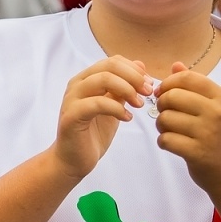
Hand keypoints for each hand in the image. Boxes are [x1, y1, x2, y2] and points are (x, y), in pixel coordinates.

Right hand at [53, 56, 149, 180]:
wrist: (73, 159)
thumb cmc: (93, 133)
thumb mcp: (114, 106)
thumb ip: (123, 87)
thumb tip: (140, 65)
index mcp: (86, 80)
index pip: (113, 61)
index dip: (135, 70)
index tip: (149, 85)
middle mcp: (76, 85)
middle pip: (109, 66)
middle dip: (134, 78)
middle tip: (148, 93)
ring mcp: (72, 99)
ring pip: (103, 80)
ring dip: (128, 90)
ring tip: (139, 105)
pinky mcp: (71, 116)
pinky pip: (97, 103)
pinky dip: (117, 109)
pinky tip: (127, 118)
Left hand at [153, 62, 220, 200]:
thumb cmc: (216, 135)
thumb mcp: (212, 107)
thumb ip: (195, 86)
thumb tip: (176, 65)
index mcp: (220, 98)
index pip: (188, 78)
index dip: (169, 83)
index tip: (163, 93)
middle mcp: (217, 112)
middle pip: (172, 97)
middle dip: (162, 105)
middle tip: (166, 114)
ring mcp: (207, 132)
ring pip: (165, 118)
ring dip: (161, 125)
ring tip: (170, 130)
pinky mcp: (197, 152)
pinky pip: (165, 139)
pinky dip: (164, 142)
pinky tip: (173, 144)